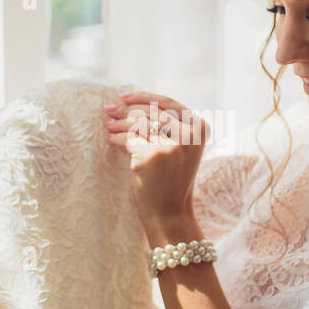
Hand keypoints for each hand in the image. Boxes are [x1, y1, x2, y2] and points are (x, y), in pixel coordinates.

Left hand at [104, 90, 209, 228]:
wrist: (169, 212)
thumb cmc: (170, 179)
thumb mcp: (180, 148)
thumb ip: (168, 125)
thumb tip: (132, 102)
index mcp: (200, 128)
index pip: (169, 103)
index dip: (145, 97)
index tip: (125, 96)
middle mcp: (190, 135)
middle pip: (151, 112)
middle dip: (126, 109)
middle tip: (109, 109)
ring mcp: (172, 145)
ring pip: (139, 124)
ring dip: (119, 123)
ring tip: (108, 124)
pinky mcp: (153, 155)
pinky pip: (130, 139)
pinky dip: (117, 138)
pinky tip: (111, 139)